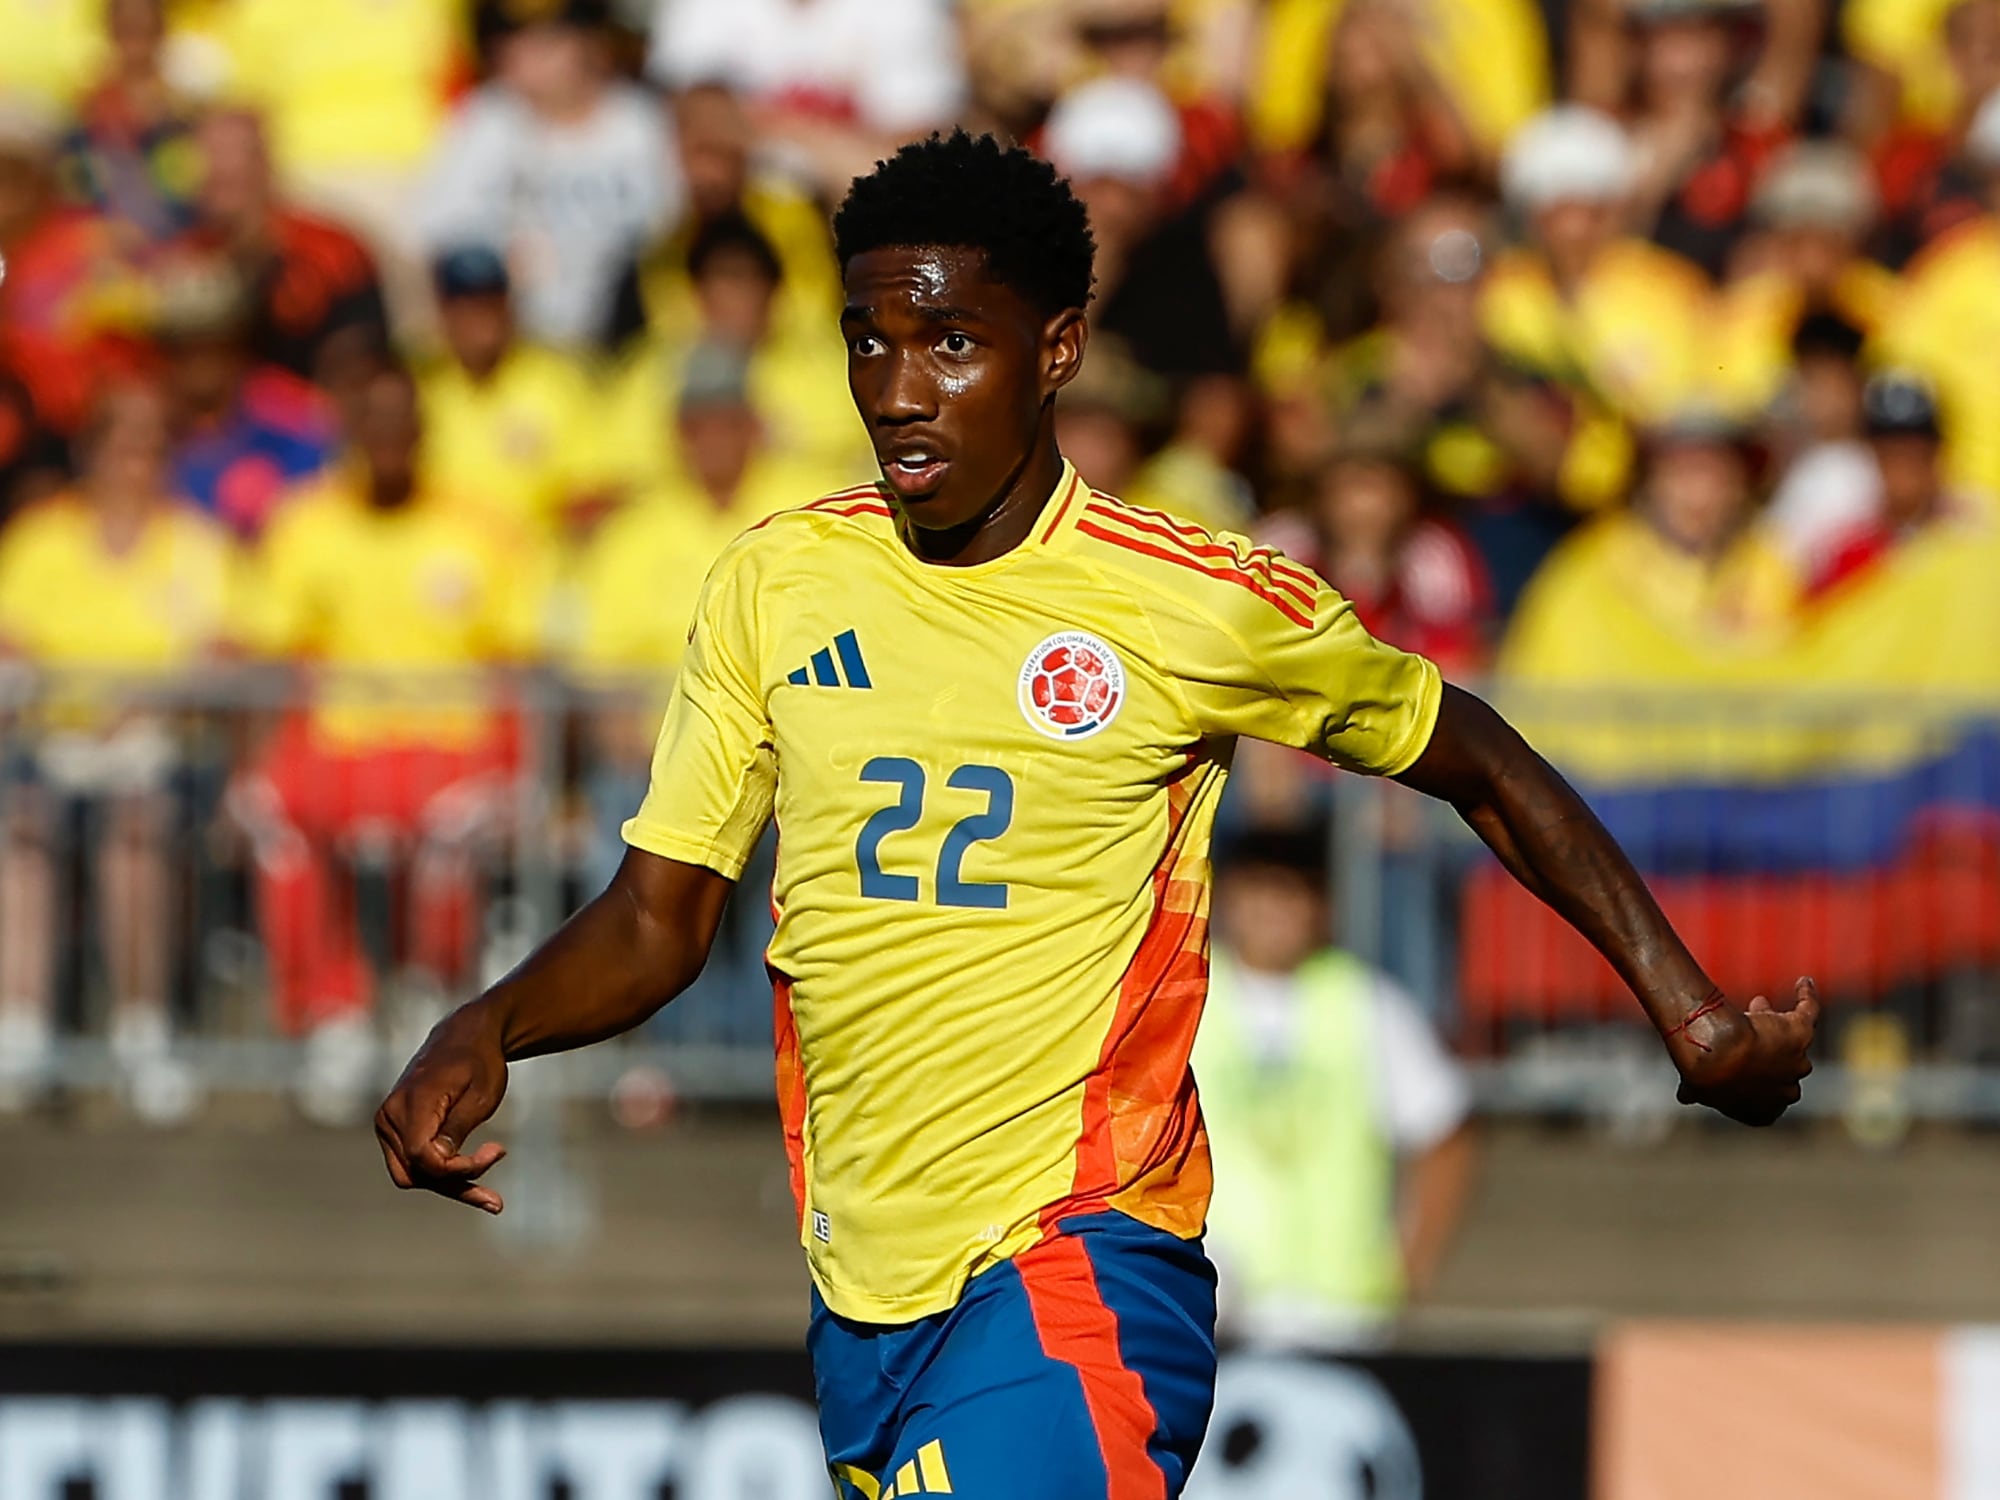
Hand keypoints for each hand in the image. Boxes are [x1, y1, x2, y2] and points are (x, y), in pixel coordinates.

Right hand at [374, 1006, 510, 1212]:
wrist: (466, 1035)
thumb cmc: (479, 1061)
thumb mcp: (481, 1095)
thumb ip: (457, 1129)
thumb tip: (441, 1165)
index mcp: (411, 1102)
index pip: (423, 1156)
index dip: (458, 1169)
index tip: (497, 1152)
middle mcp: (389, 1116)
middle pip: (414, 1173)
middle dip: (453, 1184)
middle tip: (494, 1197)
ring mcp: (387, 1124)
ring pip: (411, 1174)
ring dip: (447, 1184)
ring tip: (489, 1197)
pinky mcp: (395, 1129)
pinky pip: (413, 1162)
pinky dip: (440, 1173)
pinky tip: (473, 1180)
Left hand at [1671, 977, 1819, 1126]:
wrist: (1721, 1056)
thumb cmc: (1707, 1077)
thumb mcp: (1697, 1088)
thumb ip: (1695, 1092)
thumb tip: (1685, 1095)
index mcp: (1764, 1110)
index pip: (1768, 1097)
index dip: (1755, 1077)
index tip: (1740, 1060)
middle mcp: (1787, 1089)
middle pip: (1779, 1063)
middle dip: (1765, 1046)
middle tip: (1747, 1029)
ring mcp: (1797, 1060)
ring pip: (1790, 1039)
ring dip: (1774, 1022)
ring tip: (1757, 1004)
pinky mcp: (1801, 1032)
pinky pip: (1810, 1010)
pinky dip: (1808, 997)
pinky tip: (1803, 983)